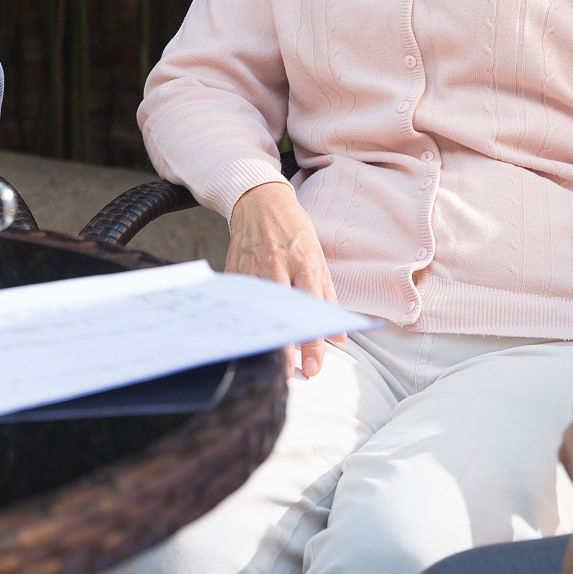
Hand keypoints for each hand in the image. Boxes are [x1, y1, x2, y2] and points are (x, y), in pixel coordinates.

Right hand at [225, 180, 342, 378]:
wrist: (260, 200)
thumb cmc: (292, 229)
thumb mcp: (317, 255)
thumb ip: (327, 294)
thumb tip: (339, 333)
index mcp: (304, 261)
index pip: (312, 307)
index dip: (313, 340)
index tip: (314, 366)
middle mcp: (278, 263)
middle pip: (282, 312)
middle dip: (285, 346)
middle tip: (290, 374)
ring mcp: (252, 265)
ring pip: (257, 308)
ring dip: (263, 336)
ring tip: (269, 362)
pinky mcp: (233, 267)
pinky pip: (238, 298)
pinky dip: (242, 318)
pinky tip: (245, 337)